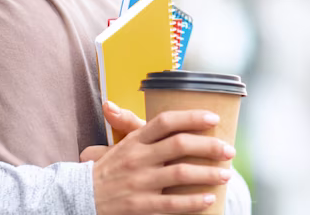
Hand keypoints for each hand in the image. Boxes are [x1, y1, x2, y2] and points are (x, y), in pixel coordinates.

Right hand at [89, 104, 236, 214]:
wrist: (80, 198)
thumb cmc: (106, 170)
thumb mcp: (117, 145)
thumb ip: (126, 125)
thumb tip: (112, 104)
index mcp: (134, 141)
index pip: (165, 122)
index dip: (191, 117)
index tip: (213, 118)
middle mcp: (137, 158)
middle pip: (179, 145)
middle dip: (210, 146)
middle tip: (229, 150)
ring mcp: (139, 182)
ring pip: (181, 174)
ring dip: (208, 174)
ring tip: (226, 174)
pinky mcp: (140, 205)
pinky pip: (173, 203)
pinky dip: (194, 201)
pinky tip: (209, 198)